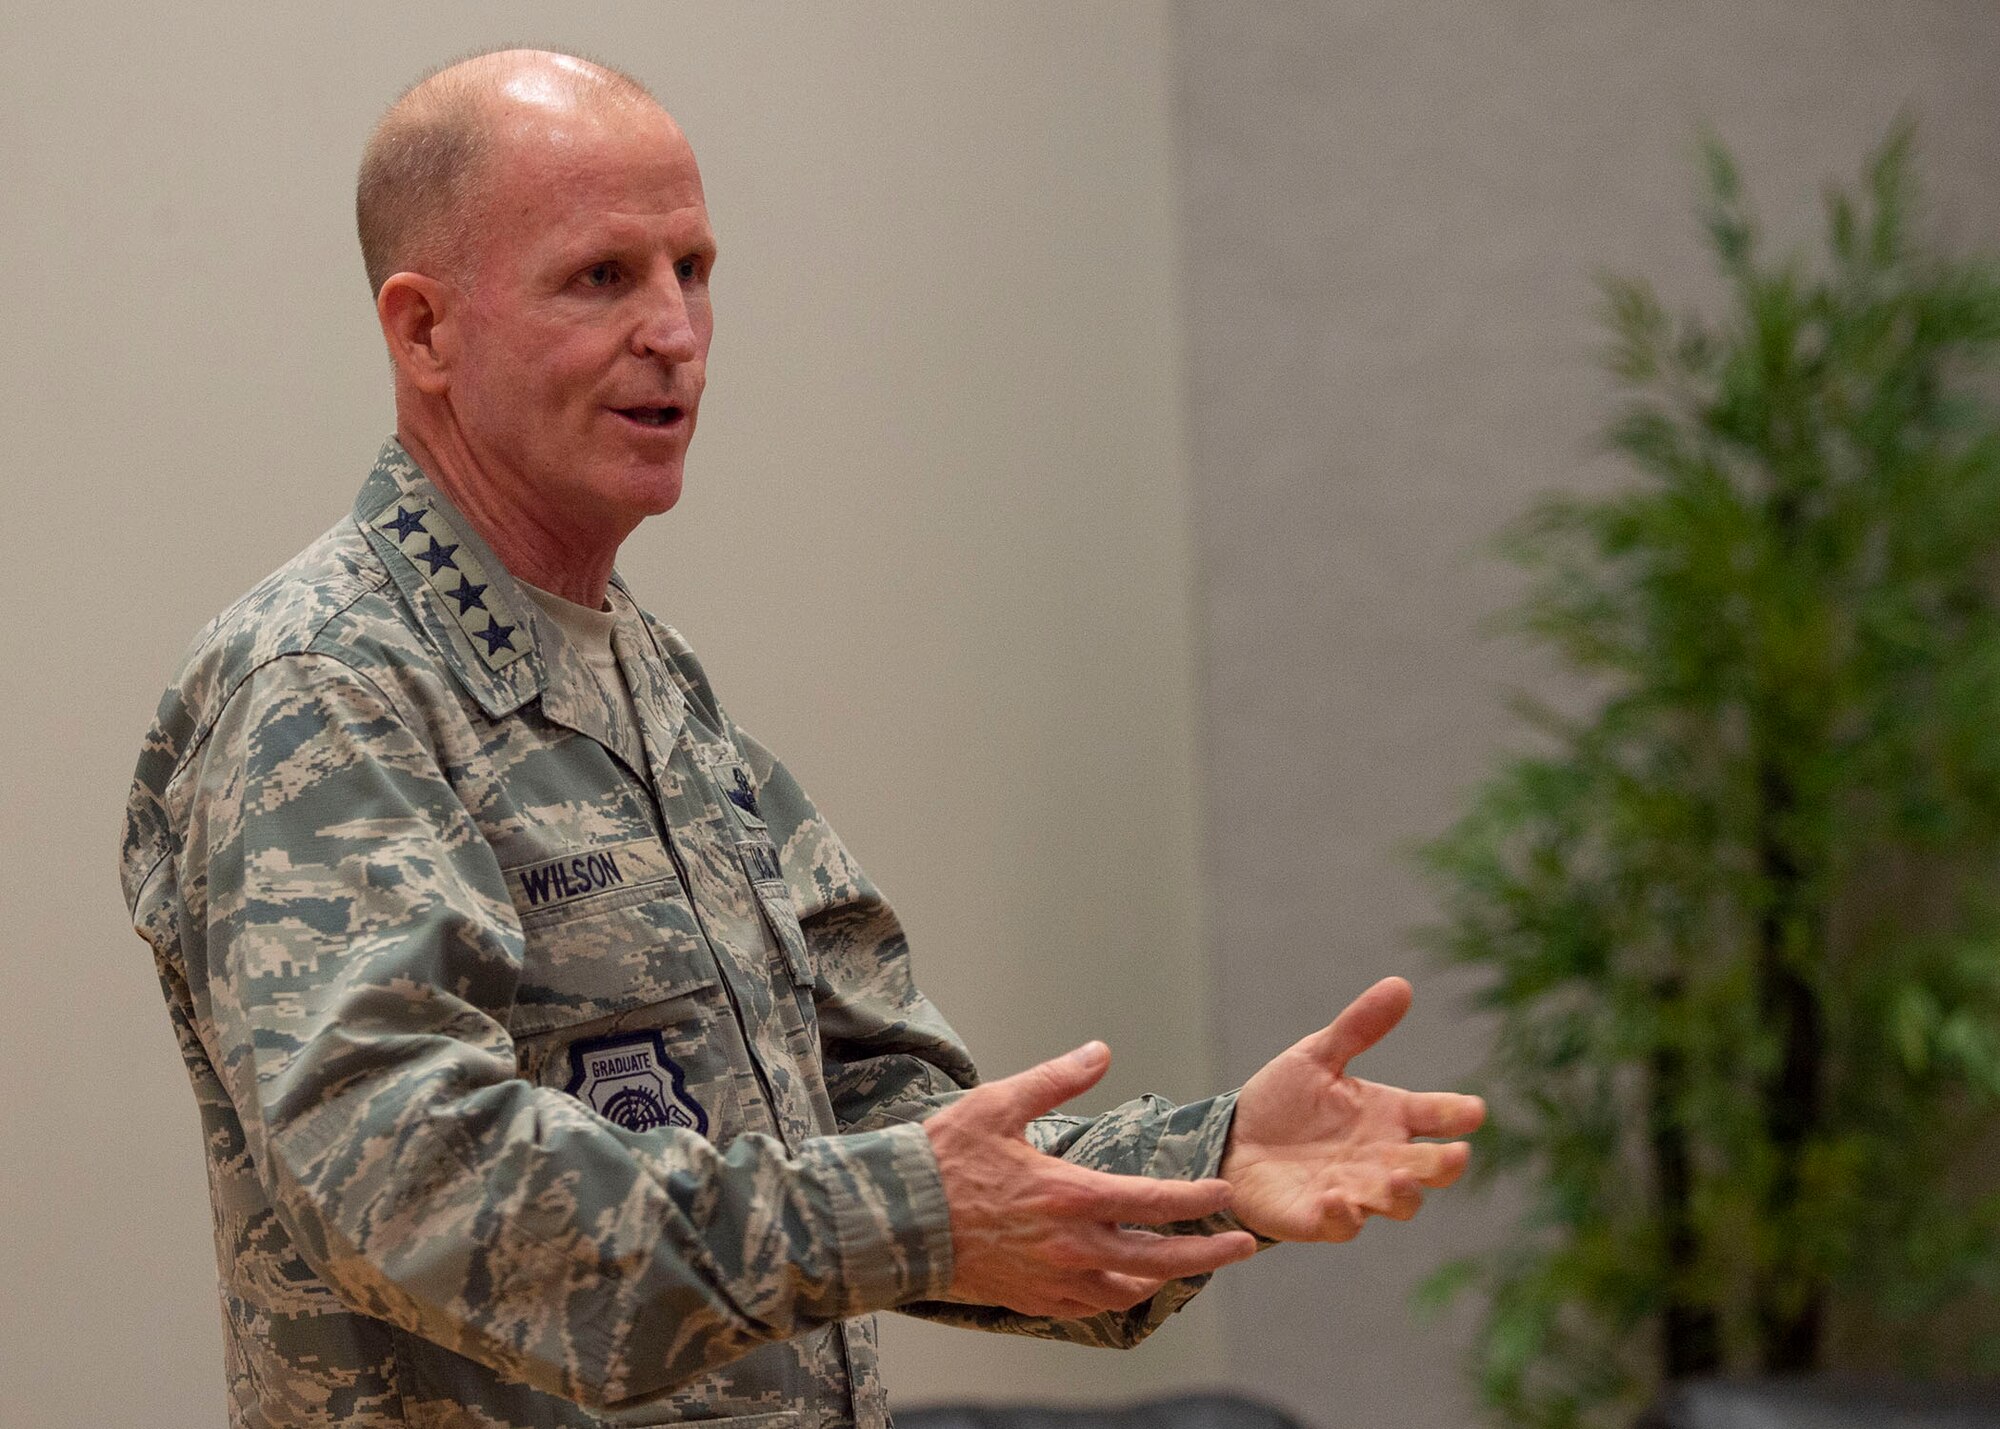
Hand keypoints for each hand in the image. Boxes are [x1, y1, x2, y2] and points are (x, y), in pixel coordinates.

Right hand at [924, 1042, 1258, 1317]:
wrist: (892, 1219)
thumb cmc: (942, 1158)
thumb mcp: (998, 1104)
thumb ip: (1056, 1079)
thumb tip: (1100, 1051)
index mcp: (1068, 1195)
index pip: (1152, 1202)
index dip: (1196, 1201)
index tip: (1224, 1195)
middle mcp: (1068, 1245)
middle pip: (1158, 1258)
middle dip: (1207, 1255)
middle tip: (1242, 1248)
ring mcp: (1050, 1279)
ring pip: (1127, 1289)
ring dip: (1164, 1278)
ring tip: (1188, 1268)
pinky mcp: (1030, 1300)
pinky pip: (1089, 1307)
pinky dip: (1118, 1295)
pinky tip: (1126, 1283)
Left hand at [1221, 977, 1484, 1242]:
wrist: (1232, 1140)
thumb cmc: (1284, 1100)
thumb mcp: (1317, 1056)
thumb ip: (1358, 1027)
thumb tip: (1401, 984)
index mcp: (1388, 1117)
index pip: (1436, 1116)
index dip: (1457, 1114)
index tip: (1473, 1111)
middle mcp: (1380, 1159)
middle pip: (1429, 1170)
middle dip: (1444, 1165)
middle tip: (1456, 1156)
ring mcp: (1354, 1192)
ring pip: (1396, 1202)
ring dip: (1401, 1194)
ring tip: (1398, 1180)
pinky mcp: (1318, 1218)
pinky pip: (1340, 1225)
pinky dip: (1342, 1216)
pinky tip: (1335, 1200)